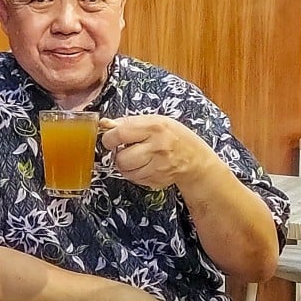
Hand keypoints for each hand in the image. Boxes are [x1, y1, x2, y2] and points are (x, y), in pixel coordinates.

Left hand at [99, 115, 216, 189]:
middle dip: (118, 154)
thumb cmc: (174, 137)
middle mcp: (157, 147)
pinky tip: (145, 165)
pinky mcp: (157, 180)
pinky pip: (134, 179)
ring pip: (125, 171)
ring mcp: (158, 166)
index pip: (120, 134)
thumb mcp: (155, 121)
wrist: (195, 159)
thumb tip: (105, 124)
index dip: (109, 138)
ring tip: (137, 157)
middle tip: (126, 149)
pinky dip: (135, 173)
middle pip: (121, 158)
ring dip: (126, 165)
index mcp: (155, 127)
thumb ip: (129, 123)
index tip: (111, 138)